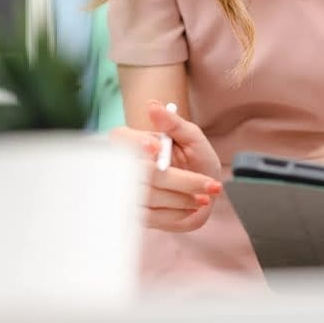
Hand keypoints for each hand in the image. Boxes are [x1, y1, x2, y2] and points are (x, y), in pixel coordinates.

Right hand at [111, 101, 222, 232]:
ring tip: (203, 198)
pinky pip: (149, 217)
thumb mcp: (193, 138)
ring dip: (179, 197)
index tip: (155, 147)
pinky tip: (192, 208)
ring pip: (143, 196)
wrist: (204, 194)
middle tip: (201, 185)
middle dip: (169, 179)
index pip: (119, 138)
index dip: (133, 142)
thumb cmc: (199, 160)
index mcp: (139, 144)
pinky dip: (175, 213)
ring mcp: (130, 193)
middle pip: (130, 171)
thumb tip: (152, 105)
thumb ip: (174, 123)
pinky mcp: (136, 216)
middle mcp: (129, 168)